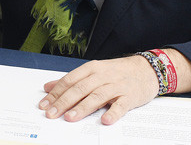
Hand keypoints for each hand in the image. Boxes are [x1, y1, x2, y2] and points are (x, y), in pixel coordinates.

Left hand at [39, 55, 158, 124]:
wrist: (146, 70)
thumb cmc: (116, 72)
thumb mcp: (93, 72)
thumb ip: (71, 80)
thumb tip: (48, 87)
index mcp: (91, 69)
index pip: (69, 81)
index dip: (55, 93)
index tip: (44, 105)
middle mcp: (102, 76)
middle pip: (80, 89)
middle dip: (64, 102)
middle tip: (52, 114)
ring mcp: (116, 86)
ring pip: (97, 96)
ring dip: (82, 107)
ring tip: (70, 118)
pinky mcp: (130, 96)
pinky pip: (121, 105)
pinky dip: (113, 113)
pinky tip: (105, 120)